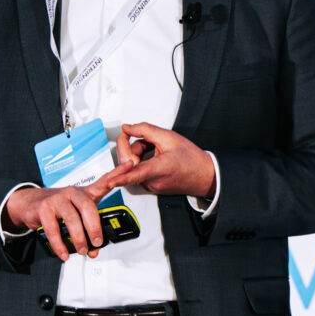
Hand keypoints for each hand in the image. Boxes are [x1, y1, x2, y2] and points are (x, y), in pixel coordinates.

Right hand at [3, 183, 107, 259]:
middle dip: (94, 227)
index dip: (117, 174)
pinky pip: (53, 229)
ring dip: (79, 238)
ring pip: (72, 219)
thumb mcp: (76, 215)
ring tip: (82, 250)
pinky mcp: (44, 208)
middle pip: (88, 207)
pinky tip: (64, 253)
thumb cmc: (58, 208)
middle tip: (97, 242)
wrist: (30, 203)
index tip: (129, 166)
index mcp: (84, 193)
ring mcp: (57, 199)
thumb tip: (93, 251)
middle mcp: (72, 192)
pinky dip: (60, 245)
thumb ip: (88, 232)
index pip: (103, 182)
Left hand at [91, 122, 217, 201]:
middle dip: (132, 147)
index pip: (134, 173)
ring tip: (155, 147)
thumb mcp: (169, 137)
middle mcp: (152, 181)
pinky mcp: (151, 187)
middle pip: (128, 163)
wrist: (205, 175)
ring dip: (138, 153)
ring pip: (132, 166)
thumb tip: (127, 128)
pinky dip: (142, 161)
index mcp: (158, 169)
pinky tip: (154, 155)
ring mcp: (151, 186)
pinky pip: (138, 172)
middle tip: (146, 139)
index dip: (120, 177)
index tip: (110, 181)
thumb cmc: (192, 159)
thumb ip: (145, 130)